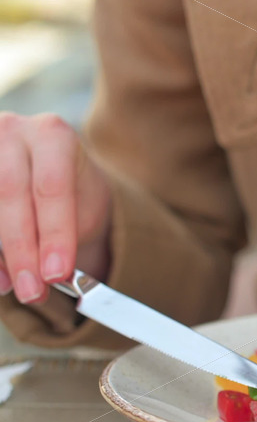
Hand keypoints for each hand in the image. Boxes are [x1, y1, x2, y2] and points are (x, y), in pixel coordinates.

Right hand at [0, 113, 111, 303]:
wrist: (51, 168)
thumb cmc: (70, 190)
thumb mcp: (80, 204)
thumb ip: (64, 230)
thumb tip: (46, 278)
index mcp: (53, 134)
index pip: (52, 187)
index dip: (54, 233)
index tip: (58, 273)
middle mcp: (12, 130)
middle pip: (11, 193)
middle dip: (22, 249)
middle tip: (33, 291)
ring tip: (13, 287)